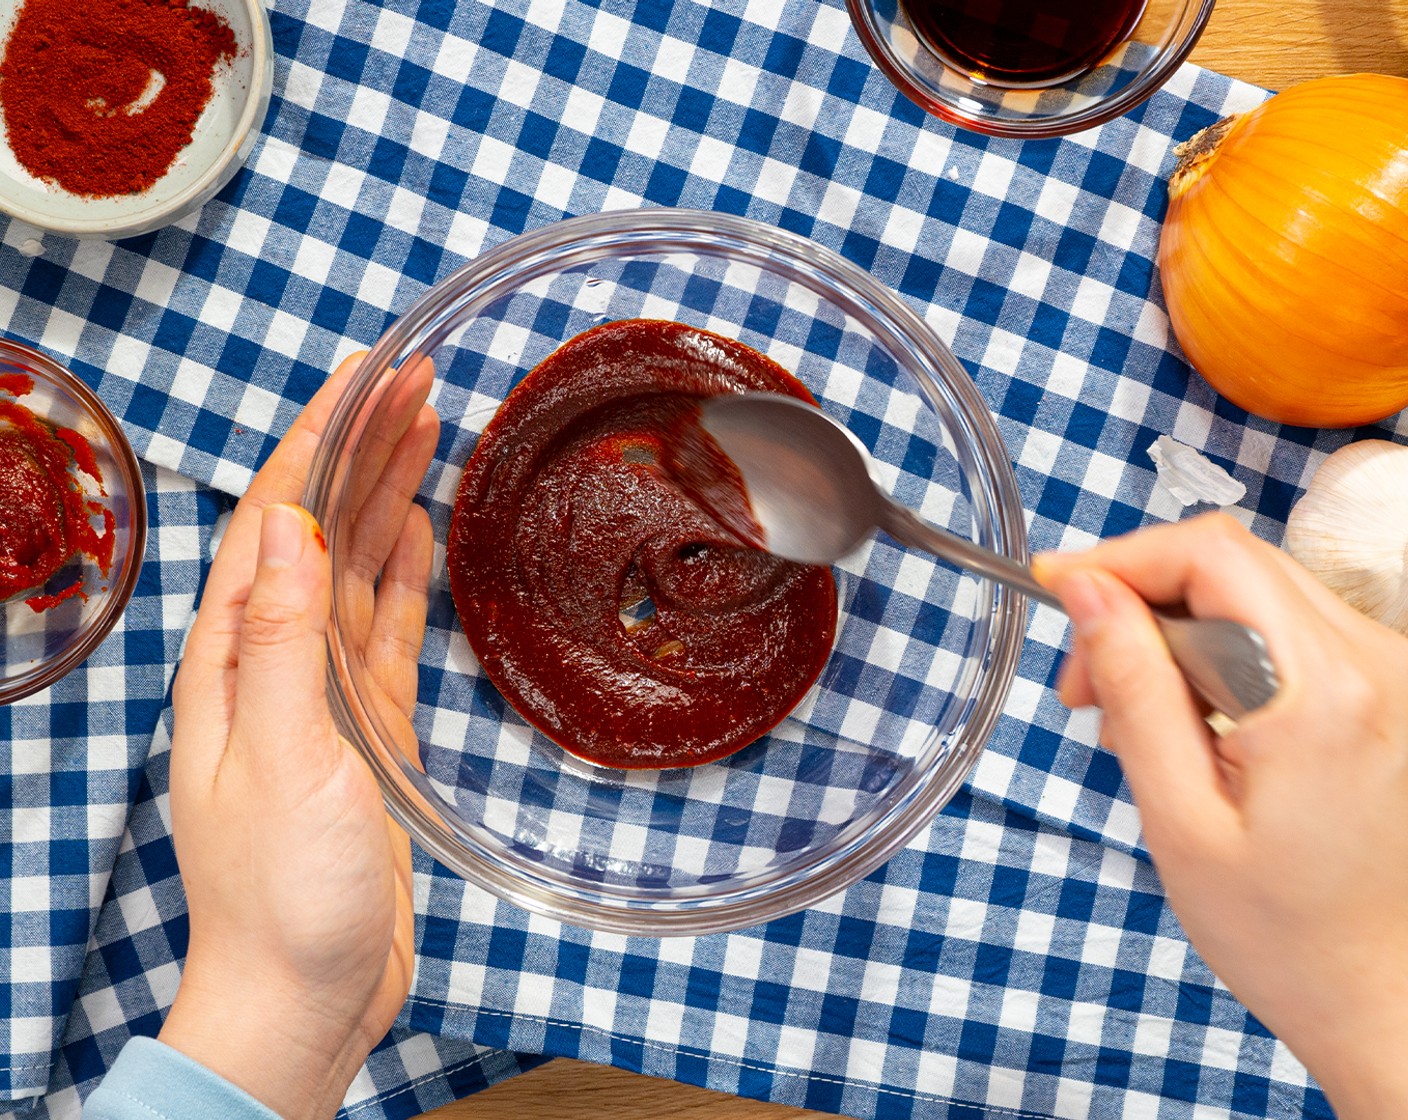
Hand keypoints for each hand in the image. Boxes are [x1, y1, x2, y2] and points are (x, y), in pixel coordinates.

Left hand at [160, 353, 439, 1119]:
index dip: (314, 443)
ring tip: (426, 431)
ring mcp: (321, 695)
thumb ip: (283, 643)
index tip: (359, 378)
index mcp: (232, 663)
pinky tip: (418, 532)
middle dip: (360, 452)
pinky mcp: (364, 729)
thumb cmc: (280, 897)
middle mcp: (270, 665)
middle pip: (316, 531)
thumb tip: (290, 532)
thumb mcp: (285, 759)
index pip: (270, 523)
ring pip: (354, 572)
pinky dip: (401, 575)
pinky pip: (383, 630)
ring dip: (385, 499)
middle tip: (414, 384)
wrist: (304, 998)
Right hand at [1034, 513, 1407, 1119]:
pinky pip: (1279, 628)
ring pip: (1249, 590)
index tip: (1056, 589)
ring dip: (1172, 631)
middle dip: (1136, 601)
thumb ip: (1135, 689)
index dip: (1119, 559)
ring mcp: (1387, 672)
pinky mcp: (1381, 687)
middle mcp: (1373, 663)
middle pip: (1229, 563)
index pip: (1211, 555)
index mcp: (1320, 692)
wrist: (1377, 992)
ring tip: (1128, 717)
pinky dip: (1215, 654)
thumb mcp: (1178, 816)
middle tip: (1082, 684)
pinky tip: (1185, 720)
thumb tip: (1088, 591)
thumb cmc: (1281, 932)